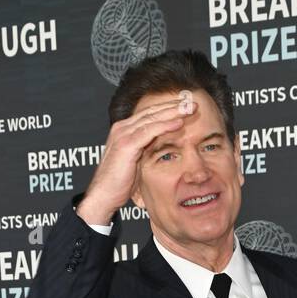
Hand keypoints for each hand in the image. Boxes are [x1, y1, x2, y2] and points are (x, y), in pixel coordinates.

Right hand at [77, 91, 196, 223]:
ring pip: (153, 117)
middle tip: (193, 102)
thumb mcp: (136, 162)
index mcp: (125, 130)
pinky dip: (166, 125)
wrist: (103, 196)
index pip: (150, 114)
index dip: (168, 109)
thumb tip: (161, 147)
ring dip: (174, 112)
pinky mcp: (127, 144)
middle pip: (153, 111)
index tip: (185, 107)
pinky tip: (179, 123)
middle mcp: (123, 128)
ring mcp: (124, 134)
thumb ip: (146, 150)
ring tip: (190, 108)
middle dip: (174, 106)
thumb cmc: (119, 184)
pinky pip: (150, 131)